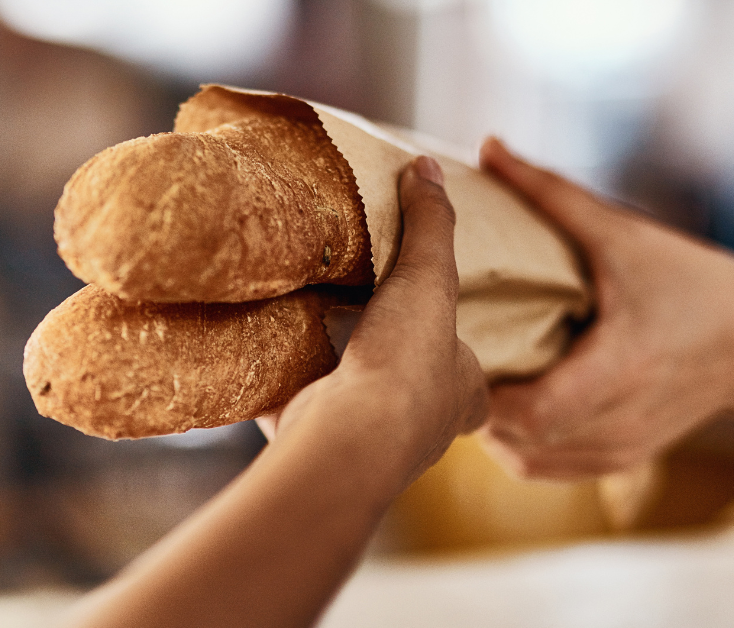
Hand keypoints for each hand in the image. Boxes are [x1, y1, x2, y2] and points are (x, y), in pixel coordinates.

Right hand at [260, 155, 487, 488]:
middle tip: (363, 320)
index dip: (461, 355)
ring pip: (351, 403)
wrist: (349, 439)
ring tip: (309, 323)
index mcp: (463, 395)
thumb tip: (428, 167)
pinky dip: (277, 386)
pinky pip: (293, 409)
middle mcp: (420, 430)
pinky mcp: (312, 444)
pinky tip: (259, 352)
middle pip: (409, 391)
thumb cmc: (407, 363)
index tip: (436, 330)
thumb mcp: (428, 278)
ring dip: (333, 373)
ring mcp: (365, 444)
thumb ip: (430, 224)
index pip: (474, 377)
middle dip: (389, 361)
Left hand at [477, 138, 733, 478]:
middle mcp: (618, 421)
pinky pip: (548, 467)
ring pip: (525, 461)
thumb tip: (489, 147)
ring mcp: (618, 449)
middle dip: (476, 400)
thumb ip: (551, 193)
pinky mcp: (620, 459)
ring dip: (493, 425)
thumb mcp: (624, 236)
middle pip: (516, 439)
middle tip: (448, 355)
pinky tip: (508, 400)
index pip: (531, 412)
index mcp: (619, 369)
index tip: (457, 348)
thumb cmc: (697, 284)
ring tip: (474, 375)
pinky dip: (519, 442)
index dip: (484, 389)